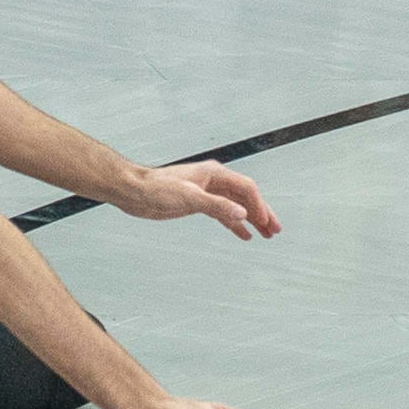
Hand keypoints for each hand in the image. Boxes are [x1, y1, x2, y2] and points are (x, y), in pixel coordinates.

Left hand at [120, 160, 281, 239]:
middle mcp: (212, 181)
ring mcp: (206, 192)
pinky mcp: (197, 203)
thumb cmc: (156, 188)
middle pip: (245, 197)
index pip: (245, 188)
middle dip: (261, 213)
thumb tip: (242, 214)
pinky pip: (223, 213)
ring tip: (266, 235)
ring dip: (251, 219)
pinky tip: (244, 235)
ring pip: (235, 206)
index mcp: (213, 173)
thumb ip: (216, 206)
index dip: (258, 206)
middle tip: (275, 230)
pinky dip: (234, 223)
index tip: (266, 224)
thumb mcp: (188, 197)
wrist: (133, 191)